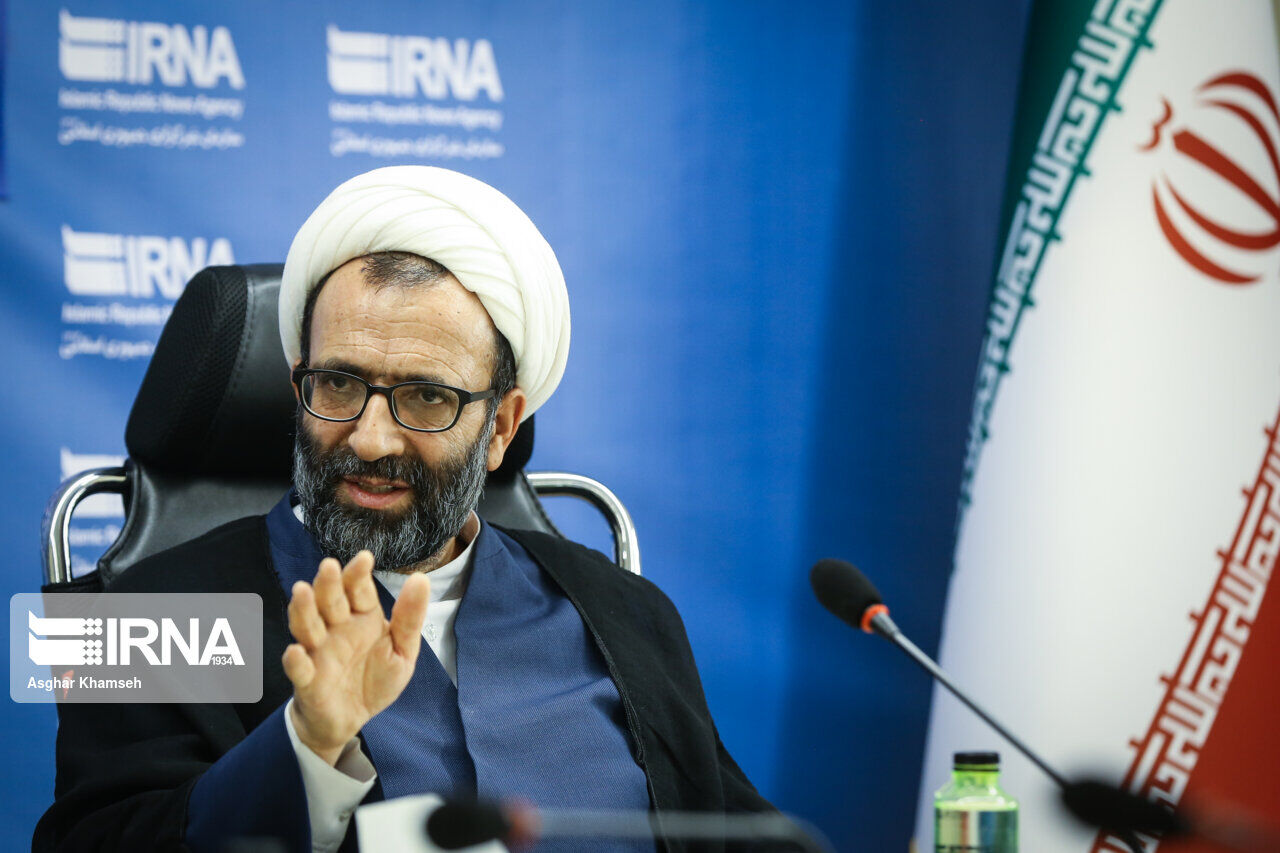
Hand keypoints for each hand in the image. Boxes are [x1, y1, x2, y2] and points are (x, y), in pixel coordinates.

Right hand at [282, 550, 429, 764]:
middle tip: (328, 566)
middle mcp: (336, 629)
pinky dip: (295, 662)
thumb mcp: (402, 650)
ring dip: (303, 610)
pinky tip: (295, 652)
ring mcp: (319, 653)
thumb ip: (409, 617)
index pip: (358, 590)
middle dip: (328, 584)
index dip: (358, 575)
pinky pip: (299, 669)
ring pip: (307, 626)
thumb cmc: (375, 679)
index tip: (365, 558)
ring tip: (301, 591)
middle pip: (329, 601)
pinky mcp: (308, 680)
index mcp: (362, 617)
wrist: (352, 719)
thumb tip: (421, 578)